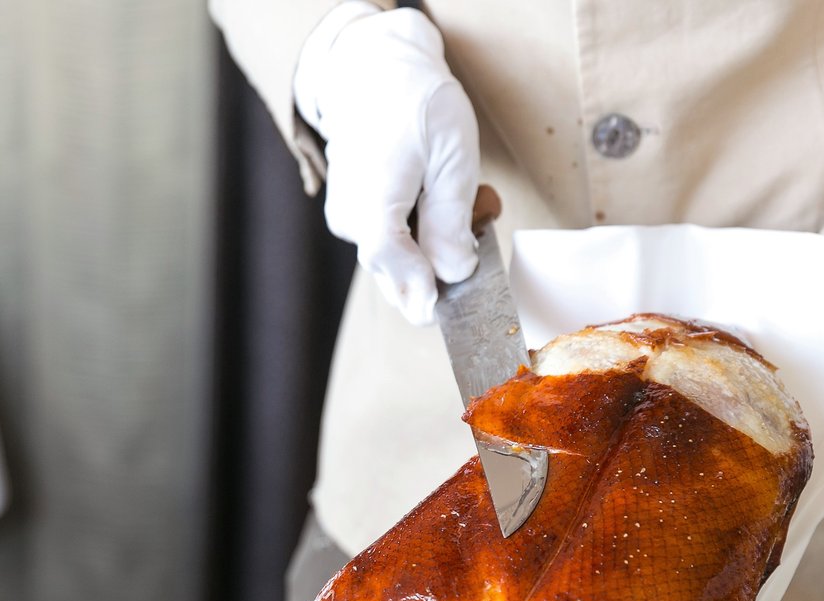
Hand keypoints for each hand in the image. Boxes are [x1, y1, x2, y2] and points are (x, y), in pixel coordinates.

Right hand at [295, 5, 480, 324]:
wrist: (375, 70)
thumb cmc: (417, 104)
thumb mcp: (452, 154)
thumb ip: (450, 219)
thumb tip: (454, 273)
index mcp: (372, 193)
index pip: (388, 257)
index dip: (417, 287)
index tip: (441, 307)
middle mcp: (350, 213)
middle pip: (391, 273)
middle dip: (437, 276)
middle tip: (477, 246)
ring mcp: (347, 217)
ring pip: (393, 262)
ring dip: (433, 255)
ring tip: (471, 209)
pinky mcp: (352, 217)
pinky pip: (389, 244)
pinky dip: (419, 239)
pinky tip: (440, 208)